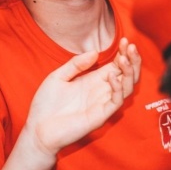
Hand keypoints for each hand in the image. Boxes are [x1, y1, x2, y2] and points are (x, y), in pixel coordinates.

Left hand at [24, 38, 140, 158]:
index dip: (123, 53)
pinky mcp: (100, 116)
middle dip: (133, 60)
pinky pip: (116, 101)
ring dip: (129, 71)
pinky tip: (111, 75)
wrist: (37, 128)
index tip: (124, 40)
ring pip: (127, 87)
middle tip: (130, 46)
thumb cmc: (46, 105)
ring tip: (125, 58)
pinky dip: (118, 87)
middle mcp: (101, 91)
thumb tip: (95, 52)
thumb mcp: (58, 76)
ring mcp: (102, 103)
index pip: (117, 65)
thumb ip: (76, 64)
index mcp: (93, 81)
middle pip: (127, 75)